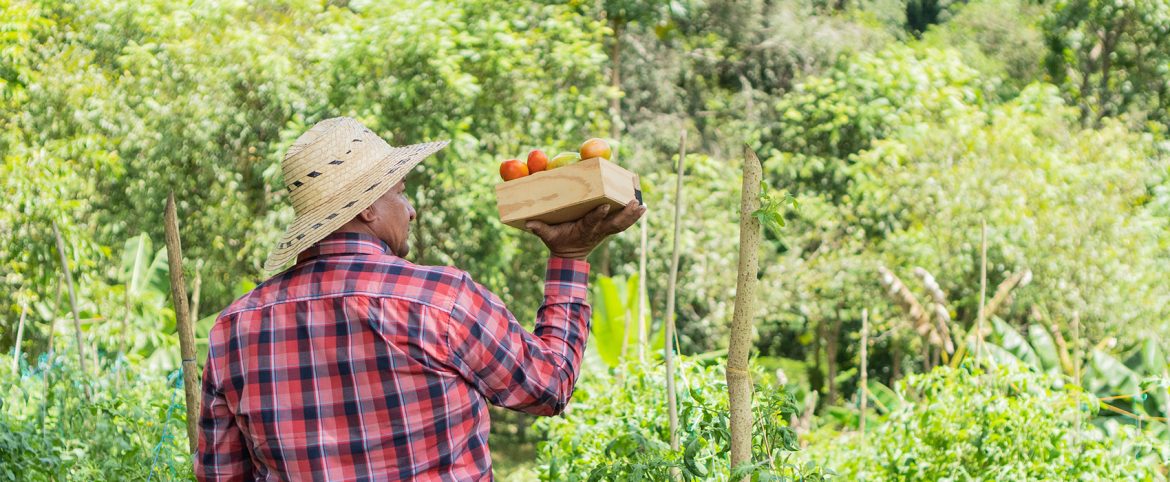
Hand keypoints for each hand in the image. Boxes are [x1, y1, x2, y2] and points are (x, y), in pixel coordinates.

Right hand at [526, 200, 646, 259]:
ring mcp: (605, 231)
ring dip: (633, 216)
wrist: (570, 257)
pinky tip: (642, 207)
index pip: (592, 223)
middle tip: (635, 203)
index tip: (604, 206)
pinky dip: (633, 217)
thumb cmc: (559, 243)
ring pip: (622, 224)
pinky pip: (623, 223)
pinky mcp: (608, 229)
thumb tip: (528, 223)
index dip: (598, 215)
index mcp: (583, 231)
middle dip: (625, 214)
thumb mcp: (548, 237)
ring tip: (643, 205)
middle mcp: (597, 231)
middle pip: (614, 224)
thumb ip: (540, 229)